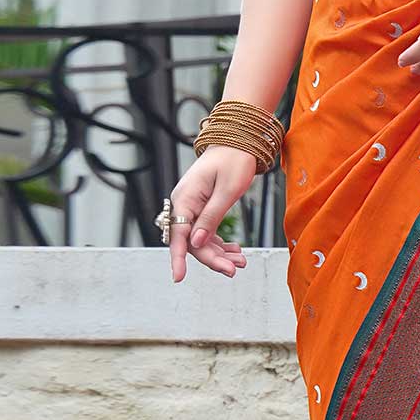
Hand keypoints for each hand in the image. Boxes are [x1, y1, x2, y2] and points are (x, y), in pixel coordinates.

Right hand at [165, 145, 255, 281]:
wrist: (238, 142)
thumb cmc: (234, 160)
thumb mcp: (227, 191)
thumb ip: (211, 217)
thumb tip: (197, 242)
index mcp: (185, 198)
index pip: (178, 235)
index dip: (178, 258)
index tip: (178, 277)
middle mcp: (184, 204)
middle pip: (192, 241)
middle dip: (212, 258)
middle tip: (233, 270)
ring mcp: (193, 207)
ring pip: (201, 240)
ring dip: (219, 253)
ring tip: (240, 261)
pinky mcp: (202, 208)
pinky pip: (207, 232)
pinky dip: (220, 244)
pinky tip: (235, 251)